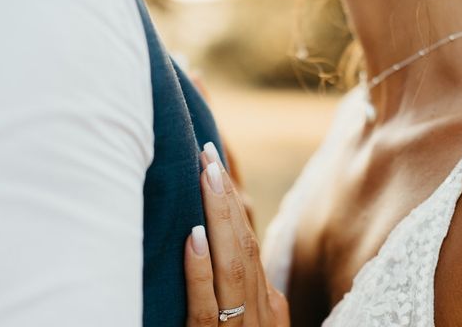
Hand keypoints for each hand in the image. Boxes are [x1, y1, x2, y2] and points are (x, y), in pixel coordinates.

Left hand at [184, 143, 289, 326]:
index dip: (231, 203)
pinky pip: (206, 308)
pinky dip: (201, 270)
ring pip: (232, 267)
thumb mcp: (245, 321)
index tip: (215, 164)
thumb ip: (237, 292)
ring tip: (205, 175)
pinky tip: (194, 236)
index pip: (248, 242)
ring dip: (219, 217)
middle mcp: (260, 309)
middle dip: (226, 196)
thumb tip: (214, 246)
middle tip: (208, 153)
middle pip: (244, 244)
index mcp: (267, 302)